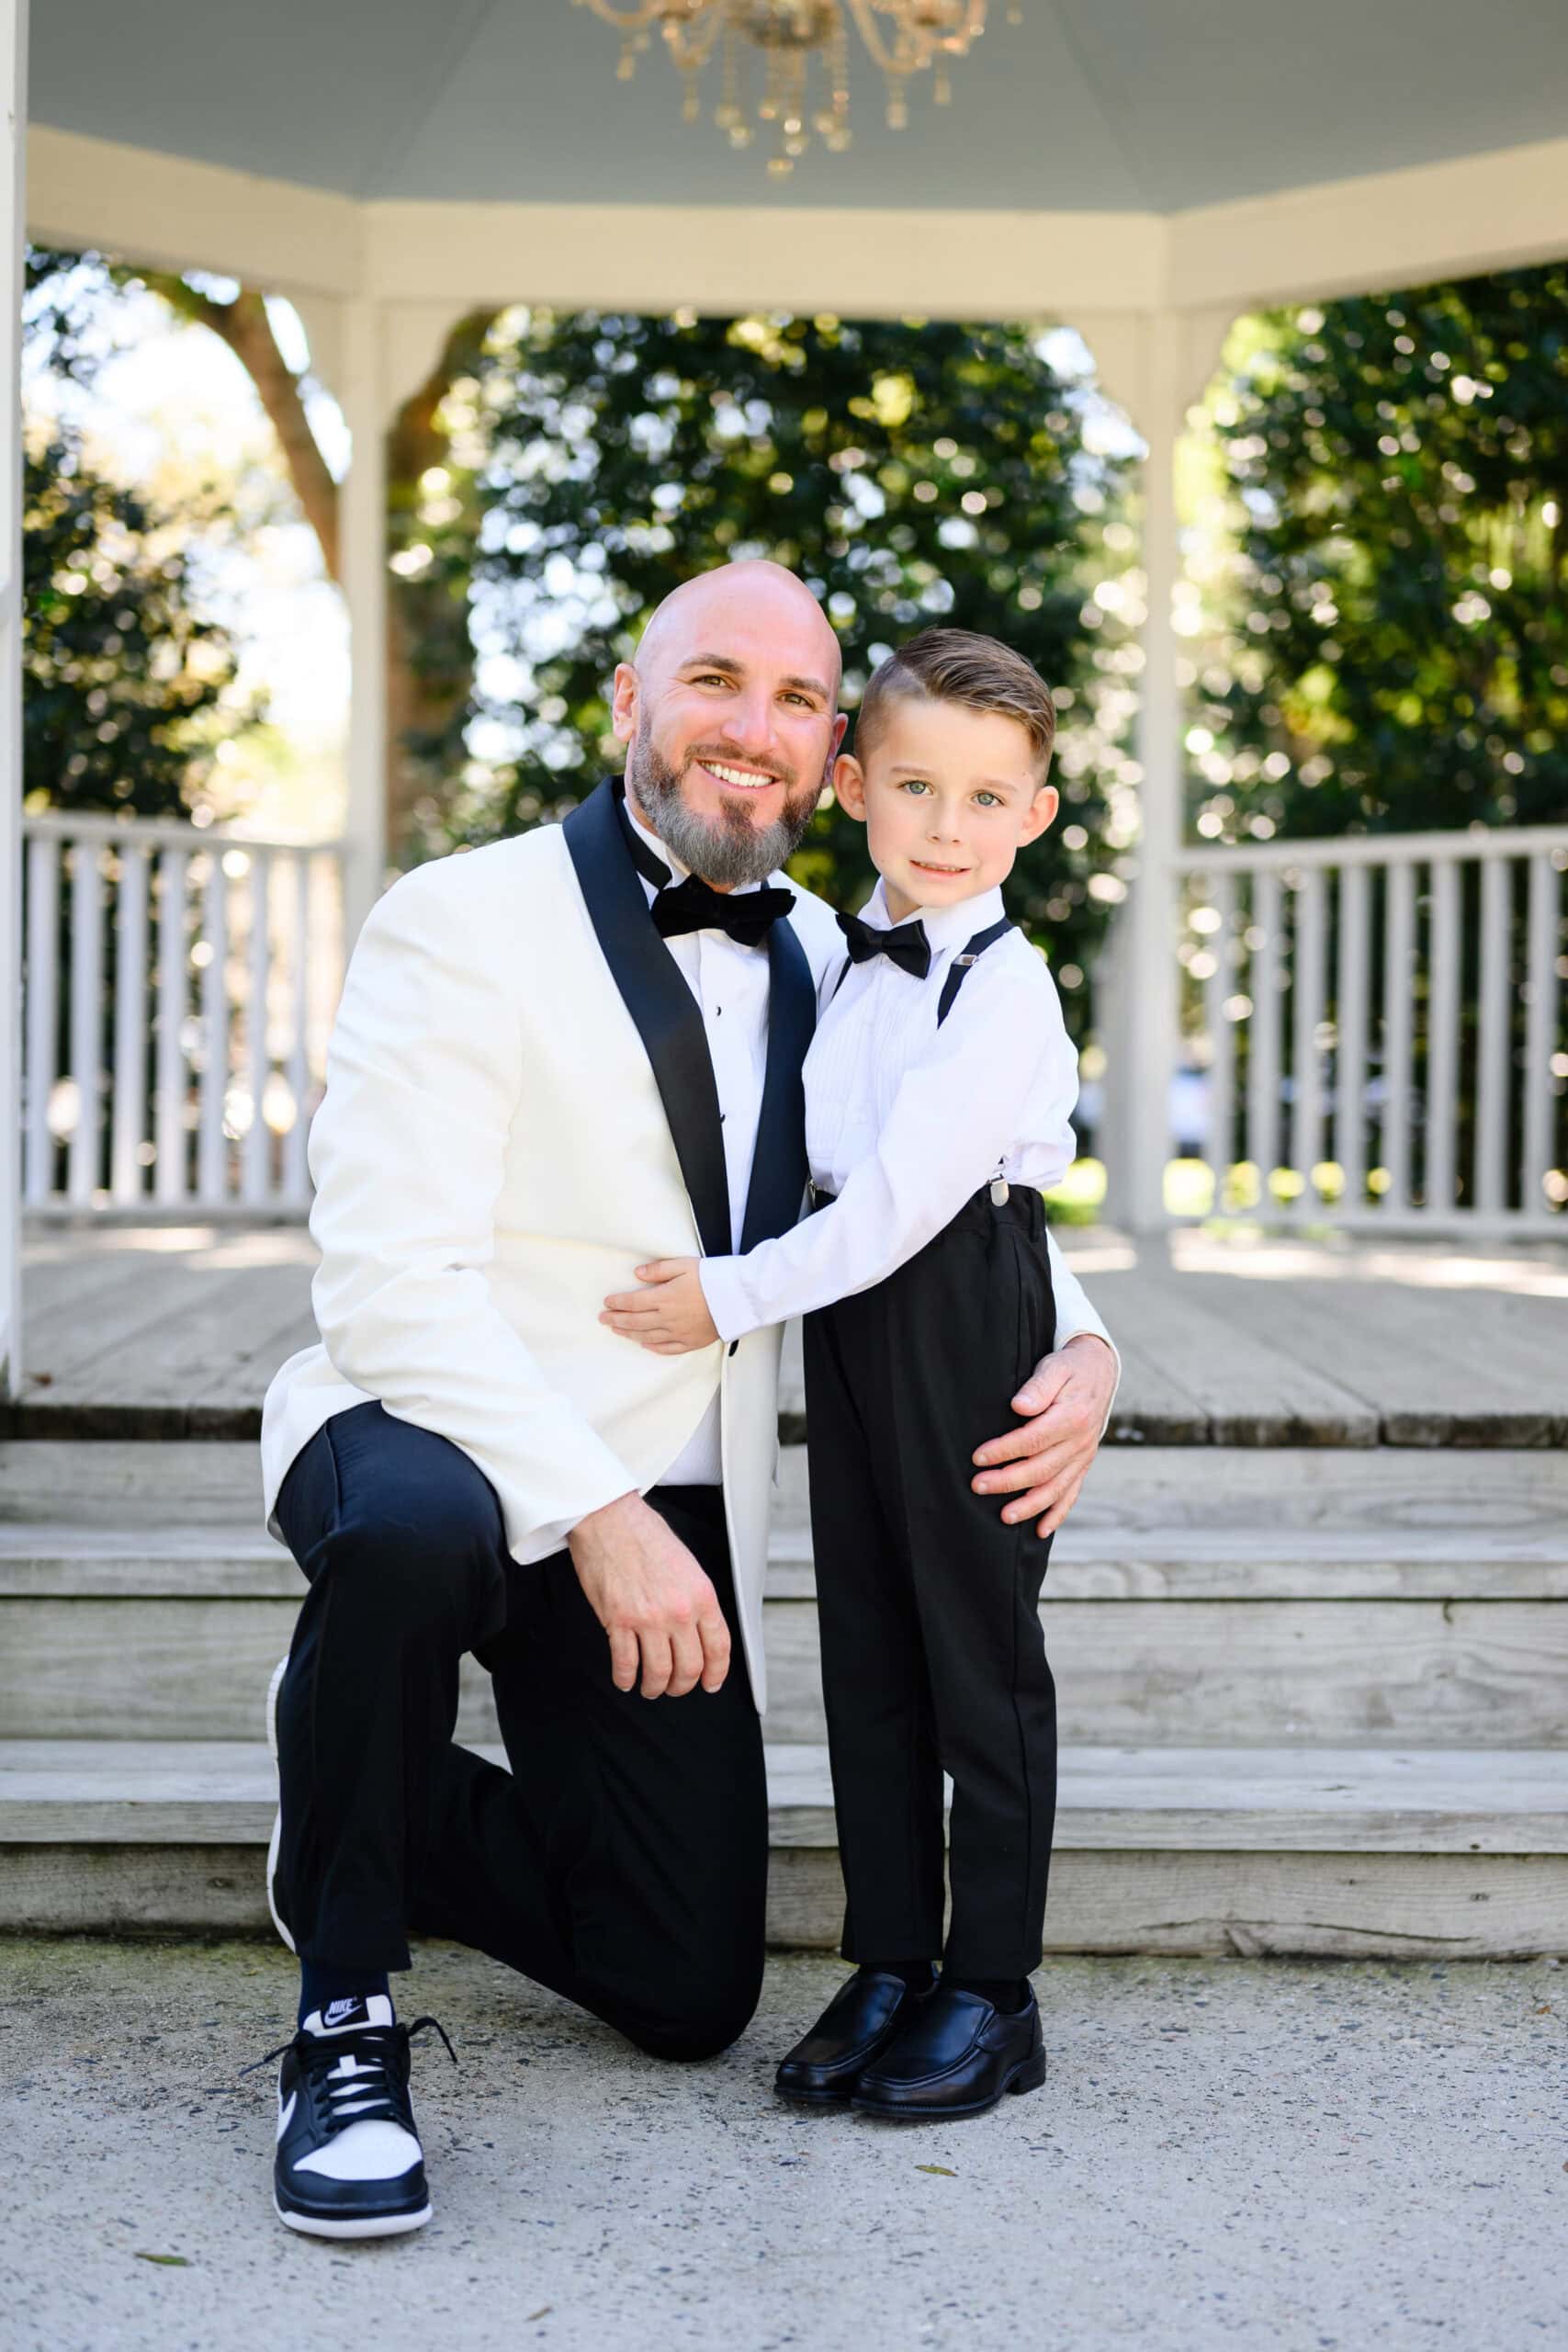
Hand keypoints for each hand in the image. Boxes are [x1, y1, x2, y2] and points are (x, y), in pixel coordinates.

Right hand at [567, 1490, 730, 1697]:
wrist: (610, 1519)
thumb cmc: (644, 1534)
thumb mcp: (687, 1564)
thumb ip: (695, 1598)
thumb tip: (697, 1629)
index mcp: (701, 1595)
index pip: (719, 1647)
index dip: (717, 1672)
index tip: (711, 1682)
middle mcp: (679, 1611)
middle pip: (689, 1667)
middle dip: (683, 1685)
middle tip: (676, 1687)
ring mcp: (648, 1619)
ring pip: (658, 1672)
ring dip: (655, 1687)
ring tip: (651, 1688)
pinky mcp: (618, 1621)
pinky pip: (625, 1663)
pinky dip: (625, 1678)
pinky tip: (625, 1680)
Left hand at [601, 1258, 719, 1354]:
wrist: (740, 1297)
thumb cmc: (714, 1277)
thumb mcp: (684, 1265)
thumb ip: (659, 1270)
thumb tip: (637, 1274)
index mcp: (665, 1298)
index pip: (633, 1303)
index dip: (617, 1303)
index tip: (607, 1303)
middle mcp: (668, 1318)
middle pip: (636, 1321)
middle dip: (617, 1320)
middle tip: (603, 1319)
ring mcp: (680, 1332)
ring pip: (648, 1336)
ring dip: (630, 1334)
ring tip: (618, 1331)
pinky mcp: (692, 1341)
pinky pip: (669, 1348)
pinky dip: (654, 1348)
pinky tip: (645, 1345)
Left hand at [970, 1333, 1115, 1537]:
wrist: (1100, 1372)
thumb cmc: (1069, 1369)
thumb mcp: (1054, 1367)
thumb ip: (1038, 1386)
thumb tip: (1020, 1406)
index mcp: (1072, 1417)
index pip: (1033, 1439)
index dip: (1004, 1450)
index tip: (978, 1457)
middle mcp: (1080, 1442)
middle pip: (1041, 1469)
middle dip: (1008, 1481)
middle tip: (978, 1486)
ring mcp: (1083, 1456)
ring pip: (1056, 1488)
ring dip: (1029, 1505)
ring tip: (1004, 1517)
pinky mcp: (1083, 1464)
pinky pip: (1071, 1493)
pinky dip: (1057, 1514)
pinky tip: (1040, 1530)